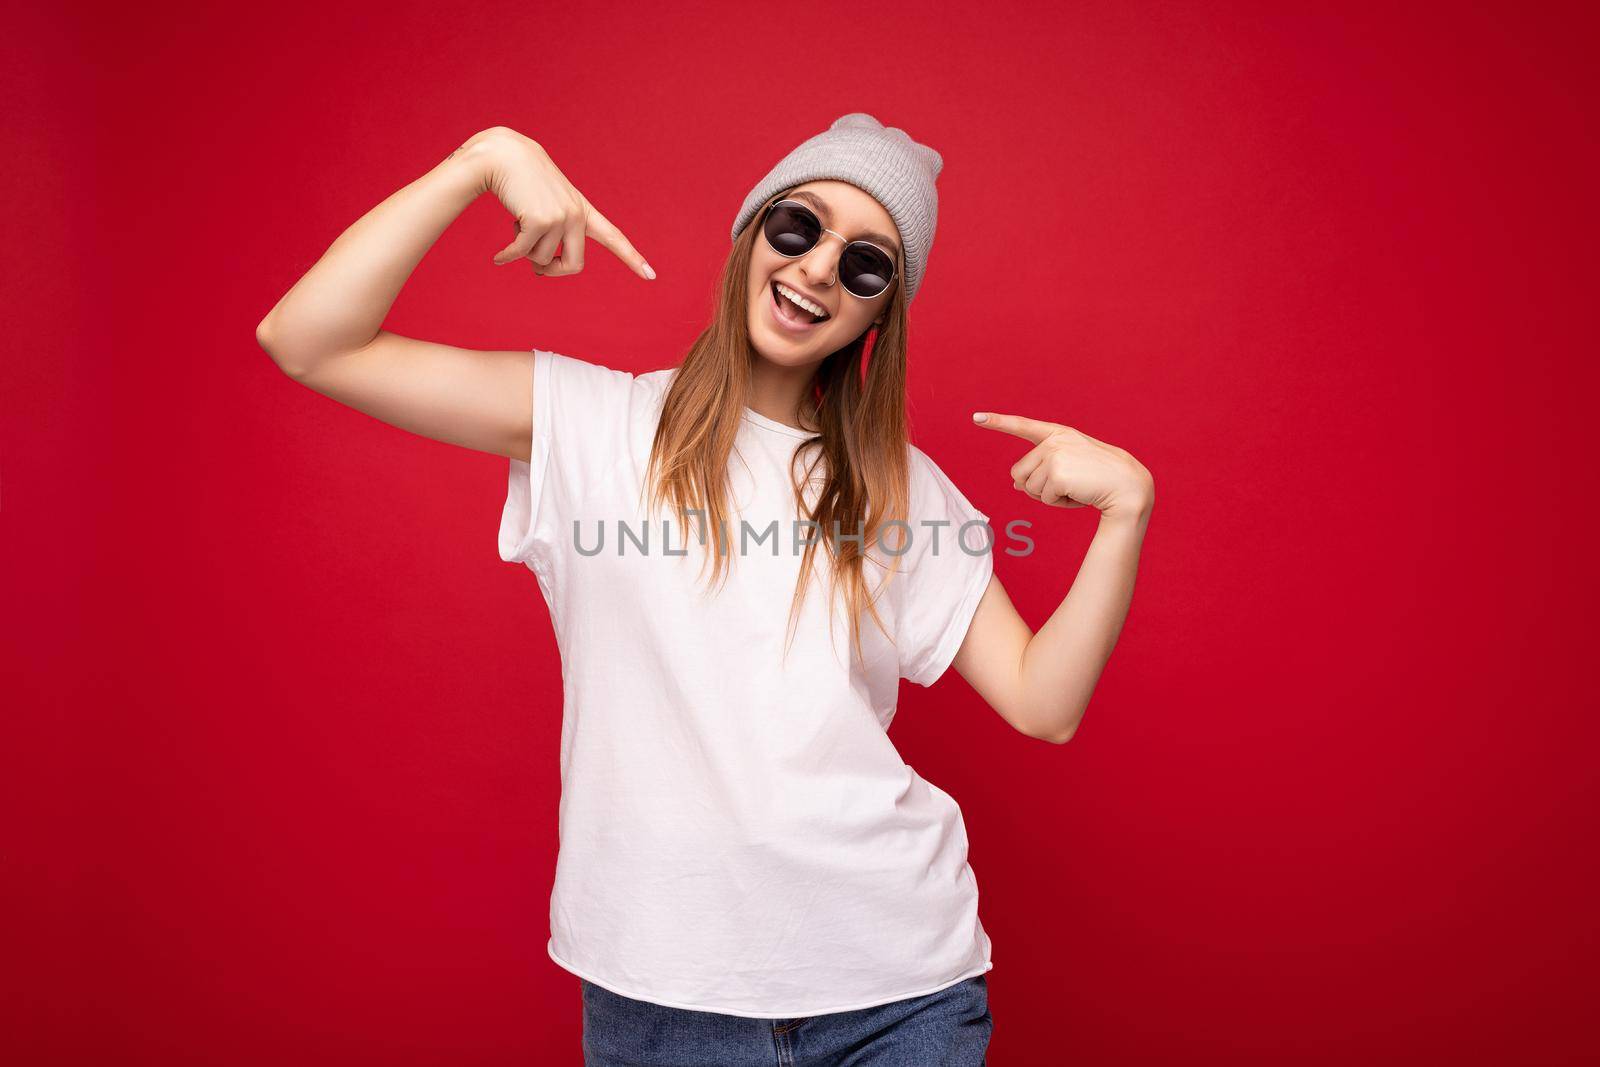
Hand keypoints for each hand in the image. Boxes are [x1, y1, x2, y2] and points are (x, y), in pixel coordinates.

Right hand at [470, 127, 653, 279]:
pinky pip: (523, 254)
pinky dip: (508, 257)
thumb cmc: (521, 183)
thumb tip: (541, 270)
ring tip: (515, 226)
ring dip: (523, 252)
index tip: (651, 276)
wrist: (503, 155)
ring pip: (541, 259)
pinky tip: (498, 258)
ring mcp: (561, 217)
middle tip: (536, 269)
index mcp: (582, 211)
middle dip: (551, 271)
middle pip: (573, 265)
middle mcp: (576, 215)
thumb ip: (551, 235)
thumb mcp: (544, 207)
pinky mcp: (541, 220)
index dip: (631, 258)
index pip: (612, 236)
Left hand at [973, 411, 1153, 518]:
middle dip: (1037, 487)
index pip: (1023, 426)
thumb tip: (1015, 483)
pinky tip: (1079, 494)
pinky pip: (1043, 498)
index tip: (977, 417)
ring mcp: (1055, 454)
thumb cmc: (1099, 480)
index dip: (998, 422)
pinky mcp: (1057, 472)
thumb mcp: (1069, 470)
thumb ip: (1043, 471)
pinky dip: (1058, 503)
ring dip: (1050, 496)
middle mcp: (1054, 440)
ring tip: (1077, 488)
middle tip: (1067, 486)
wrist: (1127, 486)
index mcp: (1058, 434)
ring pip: (1029, 488)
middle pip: (1019, 473)